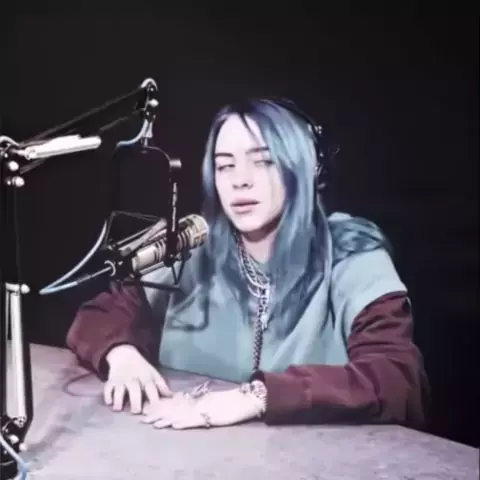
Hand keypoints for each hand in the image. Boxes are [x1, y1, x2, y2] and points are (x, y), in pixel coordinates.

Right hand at [104, 344, 171, 413]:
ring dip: (118, 399)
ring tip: (119, 408)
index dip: (154, 397)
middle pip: (134, 388)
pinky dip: (107, 395)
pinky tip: (109, 403)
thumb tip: (172, 397)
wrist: (125, 356)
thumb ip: (161, 386)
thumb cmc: (142, 369)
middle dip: (135, 400)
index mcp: (146, 378)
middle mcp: (133, 379)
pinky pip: (107, 388)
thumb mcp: (153, 374)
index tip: (156, 408)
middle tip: (136, 411)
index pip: (151, 387)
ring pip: (119, 389)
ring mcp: (121, 380)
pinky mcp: (111, 381)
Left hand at [140, 386, 262, 429]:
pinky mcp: (209, 417)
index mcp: (199, 399)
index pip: (176, 401)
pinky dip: (181, 423)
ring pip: (179, 414)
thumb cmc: (233, 402)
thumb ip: (201, 402)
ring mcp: (202, 410)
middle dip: (158, 411)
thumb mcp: (213, 400)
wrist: (247, 399)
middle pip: (174, 407)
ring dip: (164, 418)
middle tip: (143, 415)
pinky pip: (192, 421)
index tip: (149, 406)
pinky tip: (171, 426)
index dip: (162, 404)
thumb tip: (188, 402)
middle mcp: (197, 403)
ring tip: (151, 422)